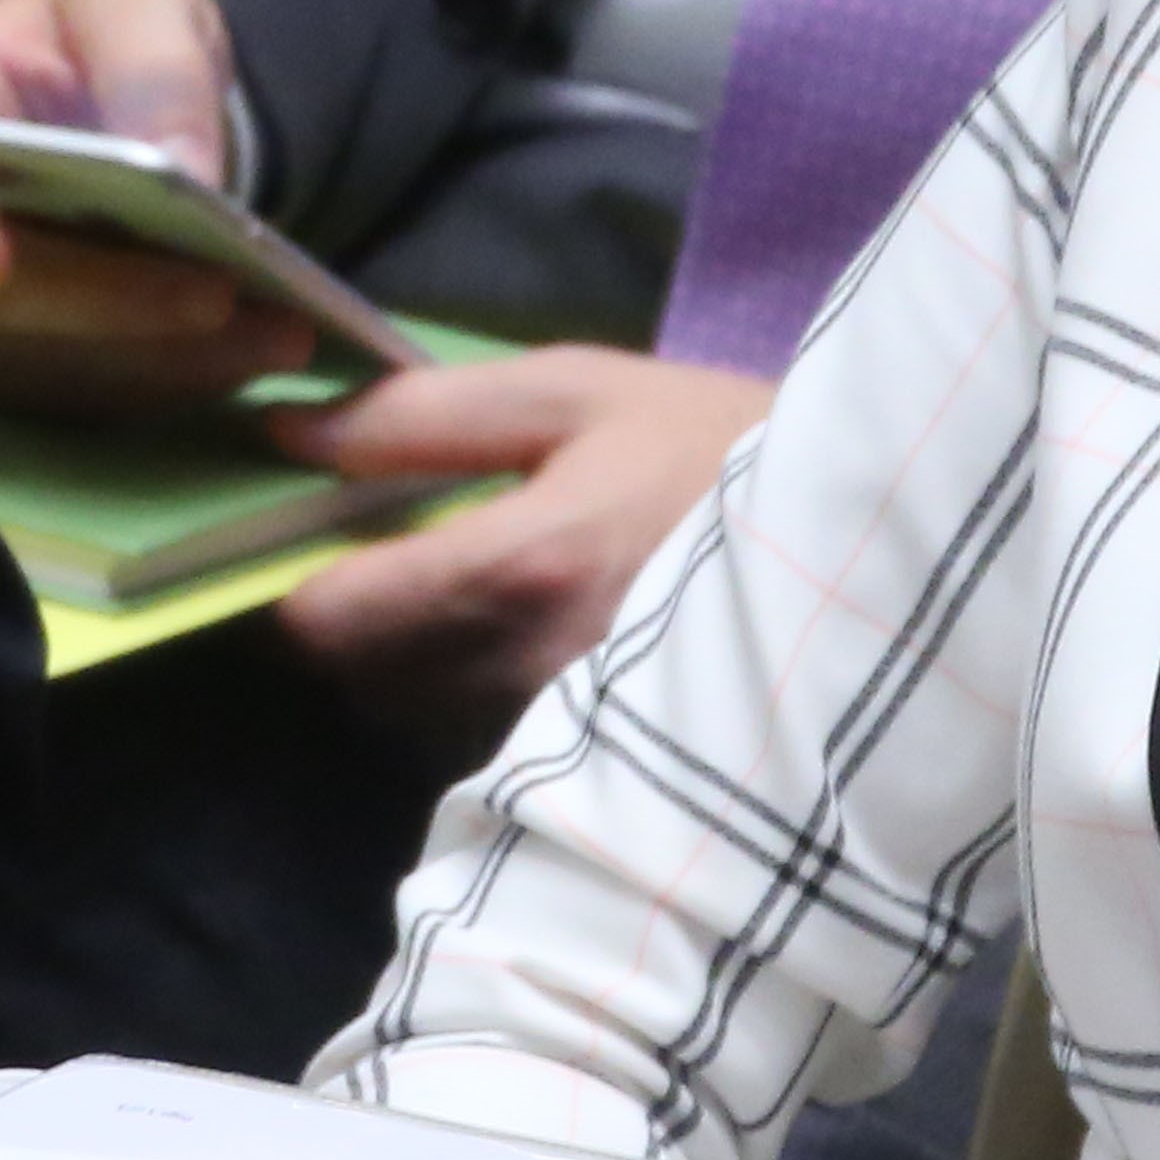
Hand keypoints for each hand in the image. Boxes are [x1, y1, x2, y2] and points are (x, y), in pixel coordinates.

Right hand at [0, 0, 314, 414]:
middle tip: (217, 297)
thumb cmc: (110, 28)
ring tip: (281, 334)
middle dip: (103, 302)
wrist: (128, 89)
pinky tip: (261, 351)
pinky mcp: (29, 354)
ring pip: (46, 357)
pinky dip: (179, 375)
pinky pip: (93, 387)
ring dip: (161, 357)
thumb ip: (153, 64)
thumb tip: (185, 168)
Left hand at [265, 347, 773, 747]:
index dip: (300, 576)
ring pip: (419, 715)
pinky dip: (481, 694)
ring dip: (420, 660)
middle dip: (362, 618)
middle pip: (360, 678)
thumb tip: (291, 437)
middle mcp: (526, 671)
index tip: (326, 533)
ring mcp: (565, 733)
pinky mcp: (598, 767)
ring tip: (487, 593)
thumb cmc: (720, 448)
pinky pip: (484, 739)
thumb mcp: (581, 392)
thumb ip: (426, 414)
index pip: (327, 619)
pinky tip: (539, 638)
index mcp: (516, 569)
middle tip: (413, 553)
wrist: (868, 542)